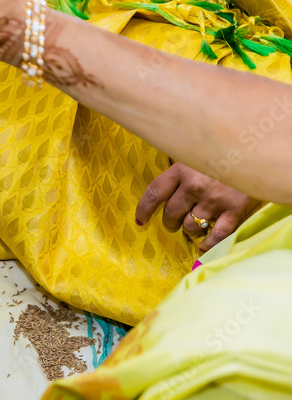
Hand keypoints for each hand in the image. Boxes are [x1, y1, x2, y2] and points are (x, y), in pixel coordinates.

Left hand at [136, 162, 260, 251]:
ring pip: (190, 226)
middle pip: (171, 213)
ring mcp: (214, 199)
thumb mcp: (196, 155)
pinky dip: (208, 244)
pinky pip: (216, 234)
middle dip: (169, 222)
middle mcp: (195, 185)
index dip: (144, 210)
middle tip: (173, 223)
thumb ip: (181, 171)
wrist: (258, 153)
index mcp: (182, 169)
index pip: (154, 193)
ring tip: (192, 228)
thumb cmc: (222, 153)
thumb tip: (162, 191)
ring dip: (189, 231)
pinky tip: (203, 247)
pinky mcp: (234, 209)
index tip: (140, 221)